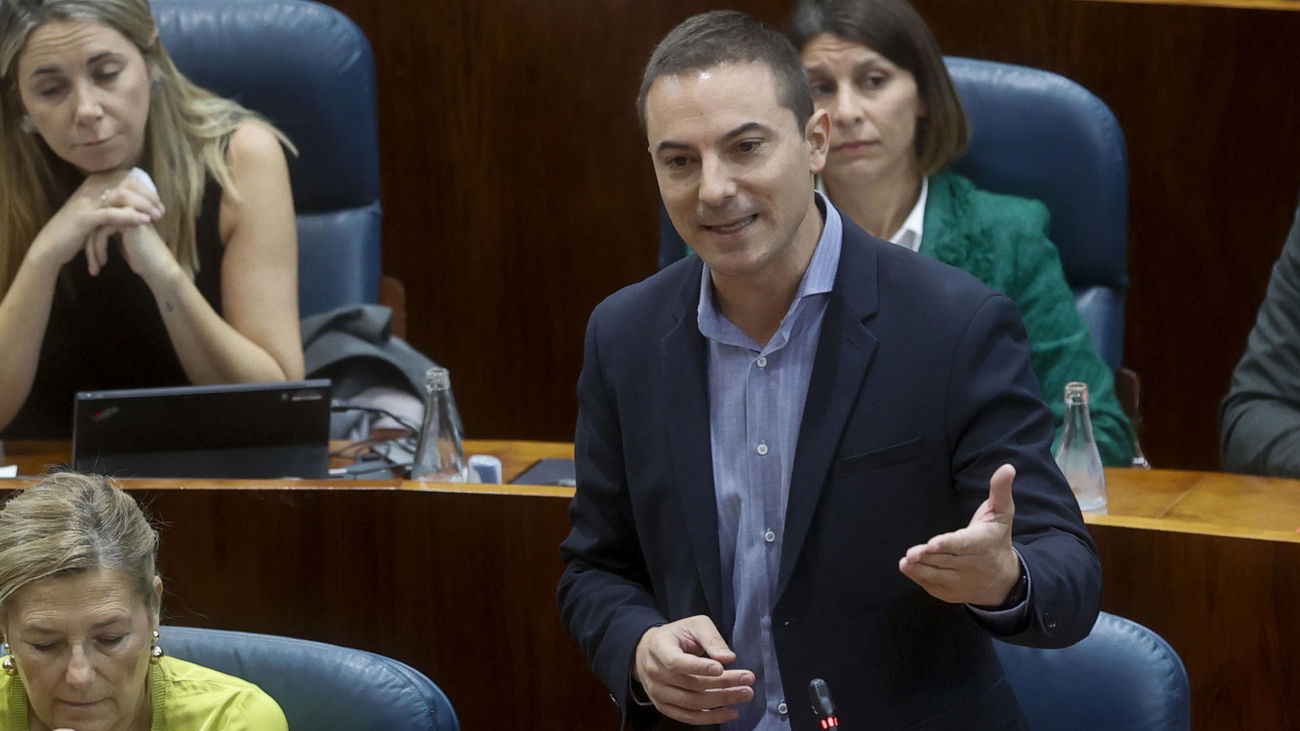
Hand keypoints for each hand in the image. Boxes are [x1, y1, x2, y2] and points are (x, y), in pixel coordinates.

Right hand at [27, 170, 159, 273]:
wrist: (52, 245)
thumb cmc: (77, 229)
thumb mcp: (95, 209)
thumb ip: (112, 199)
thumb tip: (137, 195)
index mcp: (94, 182)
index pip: (127, 177)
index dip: (146, 188)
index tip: (158, 202)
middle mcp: (90, 187)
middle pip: (127, 183)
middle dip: (148, 196)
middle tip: (162, 210)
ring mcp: (86, 201)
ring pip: (122, 195)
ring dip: (144, 205)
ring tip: (157, 217)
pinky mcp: (84, 217)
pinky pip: (111, 213)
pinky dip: (130, 216)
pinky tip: (144, 221)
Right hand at [633, 615, 754, 724]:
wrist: (648, 652)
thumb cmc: (675, 636)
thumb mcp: (693, 625)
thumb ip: (711, 638)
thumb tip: (728, 658)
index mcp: (659, 649)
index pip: (676, 662)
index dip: (698, 667)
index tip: (721, 667)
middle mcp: (655, 674)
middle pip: (691, 684)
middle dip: (723, 683)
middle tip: (748, 679)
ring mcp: (658, 693)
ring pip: (692, 703)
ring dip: (722, 700)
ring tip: (745, 693)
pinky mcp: (665, 707)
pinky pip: (689, 717)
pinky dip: (711, 717)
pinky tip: (731, 712)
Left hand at [899, 463, 1021, 605]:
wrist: (1004, 580)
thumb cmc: (997, 539)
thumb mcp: (1002, 513)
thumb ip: (1000, 491)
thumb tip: (1007, 467)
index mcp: (982, 543)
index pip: (963, 543)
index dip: (947, 544)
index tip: (932, 543)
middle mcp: (972, 564)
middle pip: (946, 560)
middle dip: (927, 557)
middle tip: (911, 553)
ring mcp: (962, 581)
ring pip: (938, 575)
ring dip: (920, 569)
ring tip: (905, 562)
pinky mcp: (951, 592)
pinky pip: (934, 586)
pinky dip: (921, 579)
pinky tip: (909, 569)